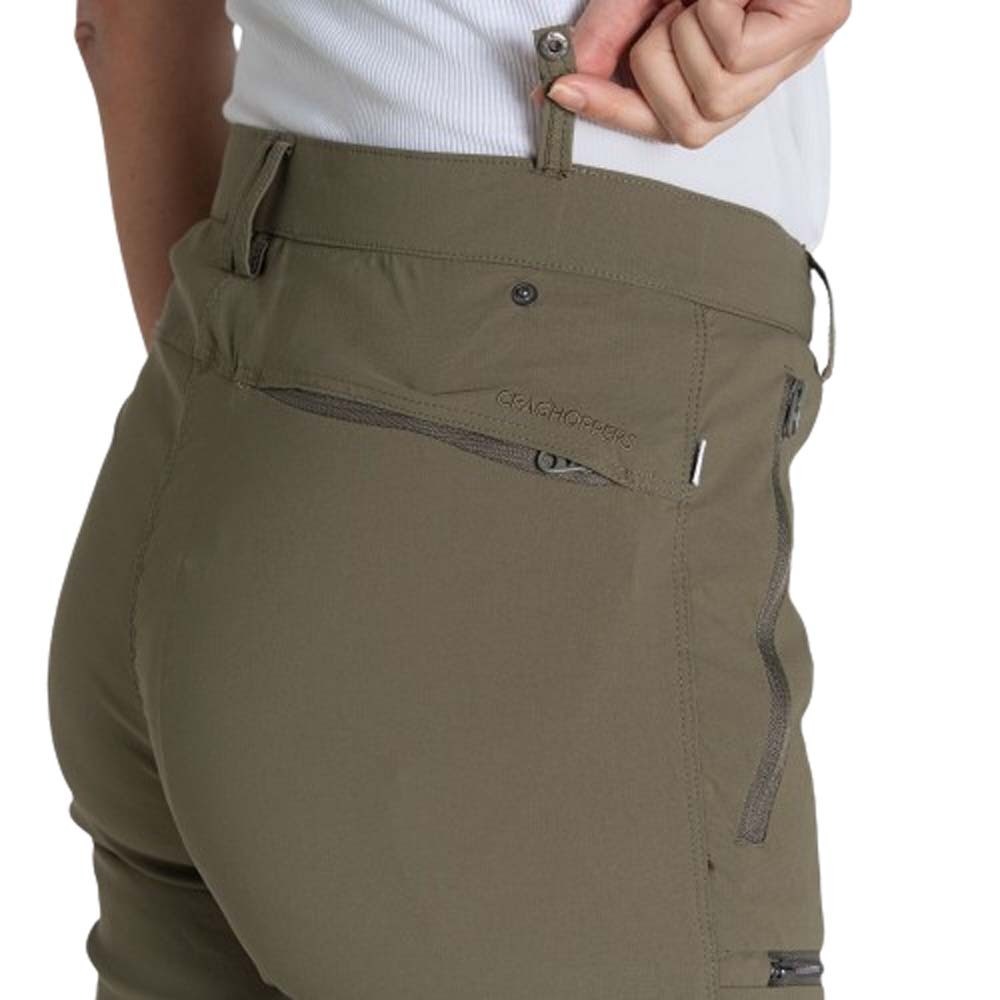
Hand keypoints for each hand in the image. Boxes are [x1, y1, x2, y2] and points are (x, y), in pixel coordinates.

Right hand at [539, 0, 849, 148]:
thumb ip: (608, 40)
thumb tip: (563, 91)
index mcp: (731, 69)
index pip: (674, 128)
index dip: (616, 115)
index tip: (563, 93)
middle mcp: (769, 72)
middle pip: (692, 128)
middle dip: (655, 69)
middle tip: (666, 12)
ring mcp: (799, 50)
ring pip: (715, 98)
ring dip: (683, 35)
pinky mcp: (820, 19)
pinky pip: (736, 55)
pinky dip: (712, 12)